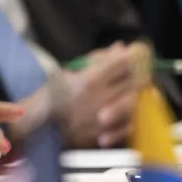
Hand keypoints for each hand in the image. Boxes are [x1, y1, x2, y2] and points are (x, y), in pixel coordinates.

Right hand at [26, 42, 149, 148]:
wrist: (40, 126)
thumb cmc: (52, 94)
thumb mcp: (69, 70)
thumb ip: (97, 58)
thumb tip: (120, 47)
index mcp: (90, 80)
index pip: (123, 62)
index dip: (135, 53)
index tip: (137, 50)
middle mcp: (100, 98)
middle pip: (134, 81)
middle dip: (141, 71)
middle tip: (140, 67)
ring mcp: (104, 118)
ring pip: (136, 101)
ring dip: (141, 91)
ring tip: (137, 86)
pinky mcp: (105, 134)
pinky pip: (130, 122)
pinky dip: (136, 112)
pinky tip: (134, 105)